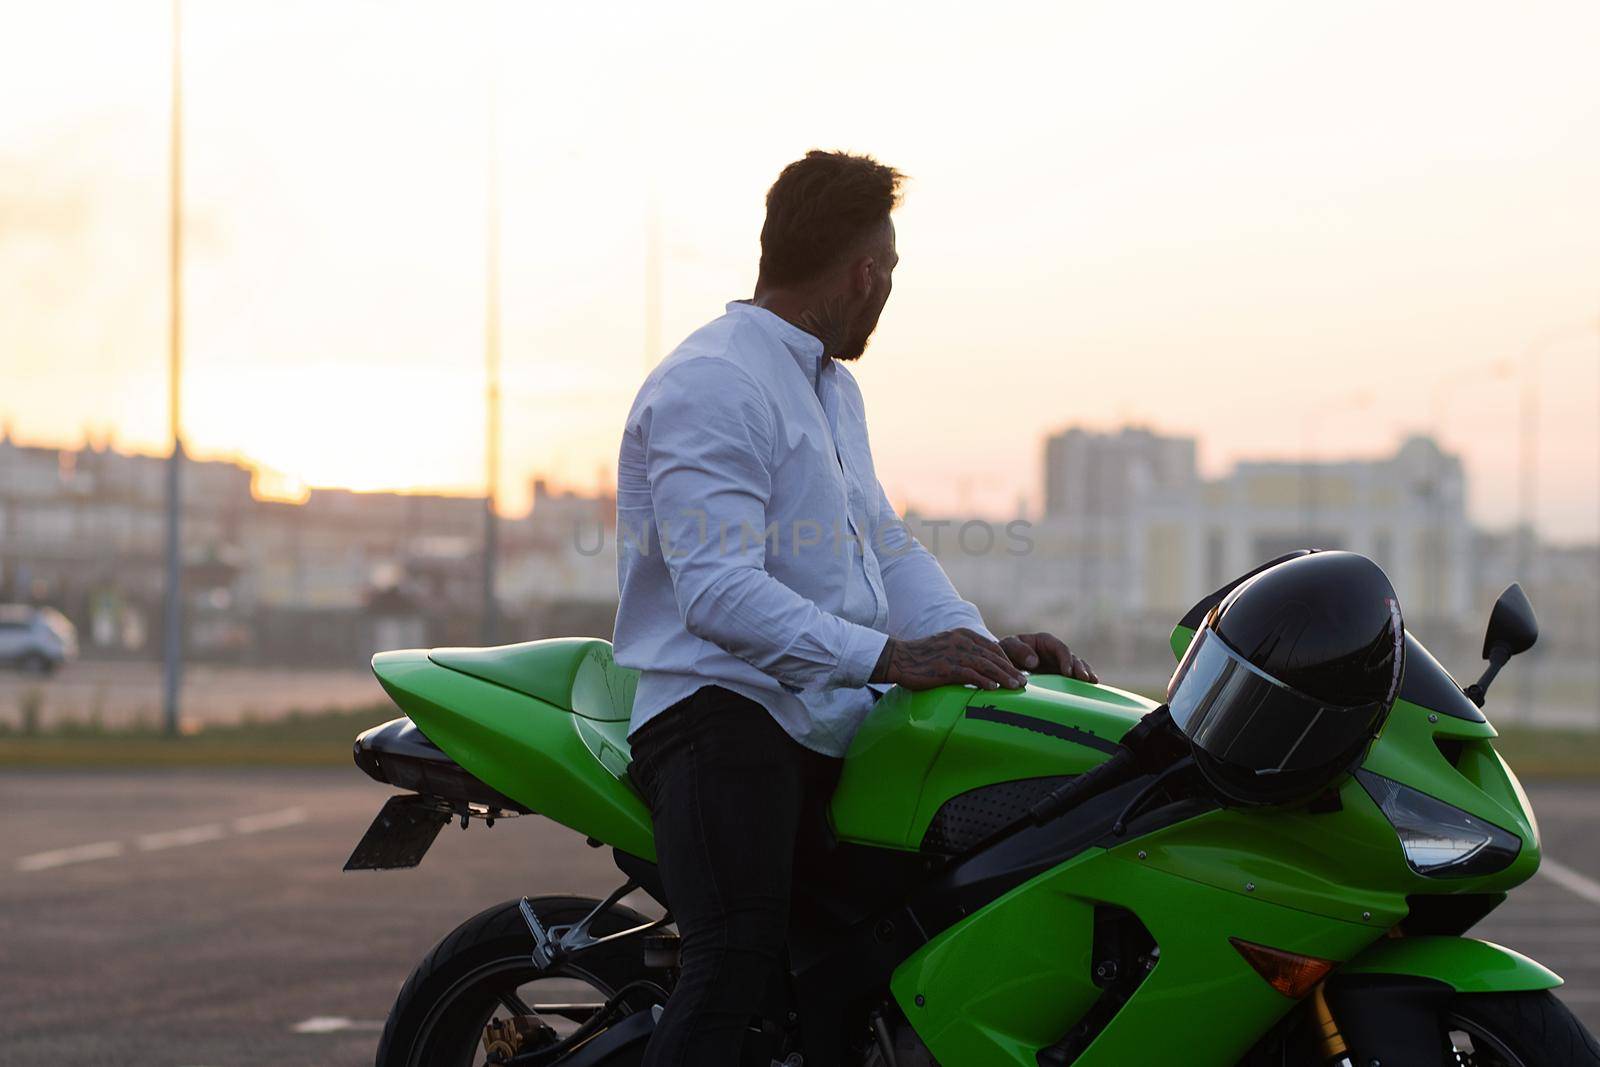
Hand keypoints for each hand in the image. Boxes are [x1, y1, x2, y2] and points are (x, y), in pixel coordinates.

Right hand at [871, 628, 1026, 690]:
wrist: (898, 658)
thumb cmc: (922, 656)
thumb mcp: (947, 646)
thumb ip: (965, 652)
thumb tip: (983, 667)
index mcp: (963, 634)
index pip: (992, 647)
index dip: (1007, 660)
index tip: (1018, 672)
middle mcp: (961, 641)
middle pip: (992, 656)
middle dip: (1011, 670)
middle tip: (1024, 682)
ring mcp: (953, 654)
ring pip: (985, 665)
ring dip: (1003, 676)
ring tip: (1015, 687)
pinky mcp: (945, 668)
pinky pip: (969, 674)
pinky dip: (983, 681)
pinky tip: (993, 689)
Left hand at [998, 632, 1097, 682]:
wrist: (1002, 661)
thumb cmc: (1004, 651)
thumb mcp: (1008, 647)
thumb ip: (1018, 651)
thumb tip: (1035, 661)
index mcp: (1044, 641)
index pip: (1060, 648)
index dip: (1065, 659)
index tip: (1067, 672)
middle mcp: (1055, 651)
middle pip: (1072, 657)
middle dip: (1079, 667)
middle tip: (1085, 679)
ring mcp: (1058, 662)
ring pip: (1076, 666)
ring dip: (1084, 674)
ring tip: (1092, 683)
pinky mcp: (1058, 674)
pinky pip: (1073, 676)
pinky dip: (1081, 681)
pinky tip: (1090, 688)